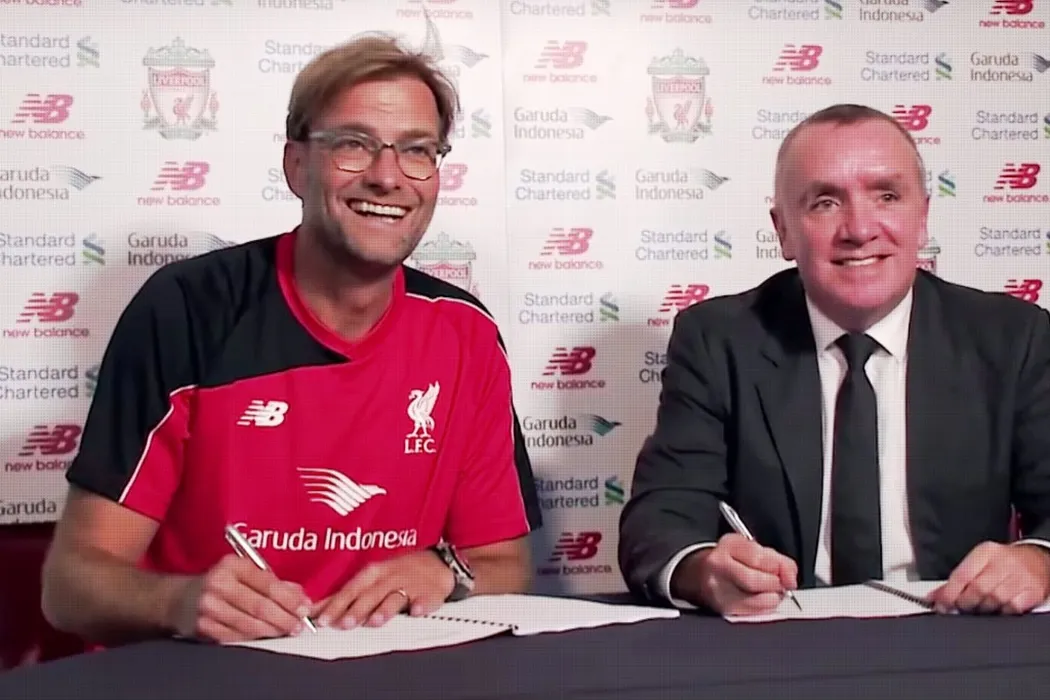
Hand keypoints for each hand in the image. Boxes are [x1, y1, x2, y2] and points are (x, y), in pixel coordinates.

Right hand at [170, 554, 311, 642]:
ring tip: (286, 631)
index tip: (304, 608)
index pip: (268, 583)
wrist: (181, 598)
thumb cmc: (222, 582)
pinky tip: (265, 636)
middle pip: (260, 606)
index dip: (290, 599)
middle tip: (298, 625)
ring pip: (249, 624)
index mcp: (232, 565)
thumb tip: (300, 597)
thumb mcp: (245, 573)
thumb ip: (274, 582)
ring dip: (272, 630)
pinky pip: (236, 636)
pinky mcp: (204, 627)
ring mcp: (209, 607)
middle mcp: (219, 583)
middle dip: (284, 618)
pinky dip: (254, 638)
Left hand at [313, 550, 453, 628]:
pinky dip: (421, 605)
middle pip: (370, 595)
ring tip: (375, 621)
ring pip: (396, 598)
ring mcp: (410, 585)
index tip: (321, 619)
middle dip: (356, 610)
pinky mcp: (430, 593)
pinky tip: (416, 611)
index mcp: (373, 574)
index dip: (335, 604)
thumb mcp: (373, 578)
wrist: (437, 564)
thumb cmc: (399, 573)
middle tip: (343, 624)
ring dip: (385, 609)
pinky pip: (425, 600)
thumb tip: (318, 610)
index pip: (350, 590)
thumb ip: (348, 596)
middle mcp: (389, 578)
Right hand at [673, 534, 798, 614]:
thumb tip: (790, 578)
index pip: (759, 558)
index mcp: (729, 545)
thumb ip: (777, 560)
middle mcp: (718, 566)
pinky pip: (750, 613)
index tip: (788, 575)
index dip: (780, 569)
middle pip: (754, 581)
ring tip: (772, 593)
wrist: (699, 573)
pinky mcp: (721, 608)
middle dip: (774, 586)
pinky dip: (762, 608)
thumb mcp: (751, 549)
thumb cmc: (730, 560)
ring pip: (753, 600)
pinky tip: (762, 601)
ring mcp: (717, 589)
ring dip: (770, 599)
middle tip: (781, 586)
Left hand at [928, 542, 1049, 614]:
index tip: (940, 605)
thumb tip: (934, 598)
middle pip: (977, 589)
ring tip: (980, 607)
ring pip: (994, 600)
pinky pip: (1012, 608)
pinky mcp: (1033, 591)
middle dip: (965, 603)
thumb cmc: (1003, 563)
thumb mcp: (979, 563)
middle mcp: (1004, 562)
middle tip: (961, 607)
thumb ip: (956, 580)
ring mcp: (1020, 577)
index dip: (948, 594)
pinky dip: (1002, 612)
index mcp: (986, 552)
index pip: (962, 575)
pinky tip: (999, 608)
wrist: (1037, 560)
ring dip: (983, 608)